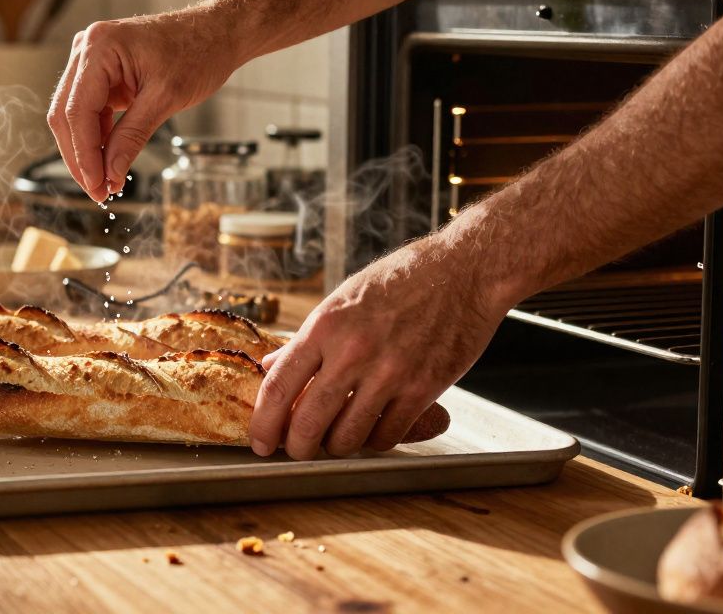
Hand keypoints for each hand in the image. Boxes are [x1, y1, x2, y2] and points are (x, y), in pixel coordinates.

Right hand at [47, 10, 237, 200]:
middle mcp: (86, 49)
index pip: (76, 111)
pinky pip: (89, 111)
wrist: (215, 32)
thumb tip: (110, 173)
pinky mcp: (101, 73)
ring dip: (87, 151)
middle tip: (98, 191)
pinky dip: (98, 138)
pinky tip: (109, 160)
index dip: (83, 154)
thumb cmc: (198, 52)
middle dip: (81, 157)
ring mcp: (90, 60)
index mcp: (98, 48)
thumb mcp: (166, 99)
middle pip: (66, 115)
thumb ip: (132, 137)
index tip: (96, 185)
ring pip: (74, 116)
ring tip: (105, 182)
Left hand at [249, 234, 514, 459]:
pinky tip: (372, 430)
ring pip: (347, 436)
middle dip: (295, 447)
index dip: (263, 422)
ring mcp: (390, 372)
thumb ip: (307, 339)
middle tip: (295, 451)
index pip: (279, 386)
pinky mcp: (424, 388)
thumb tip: (273, 368)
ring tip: (335, 441)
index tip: (259, 440)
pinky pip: (388, 434)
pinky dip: (375, 441)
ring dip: (336, 447)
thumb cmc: (401, 279)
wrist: (464, 271)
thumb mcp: (342, 298)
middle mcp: (353, 351)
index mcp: (325, 326)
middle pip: (308, 421)